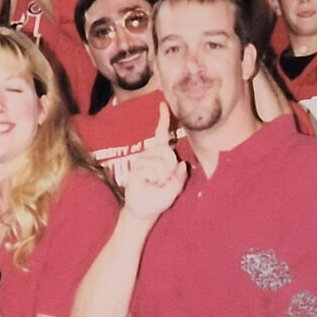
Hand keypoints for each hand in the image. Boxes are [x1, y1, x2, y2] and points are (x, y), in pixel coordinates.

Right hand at [124, 103, 187, 222]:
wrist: (144, 212)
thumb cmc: (159, 199)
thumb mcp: (176, 187)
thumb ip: (181, 175)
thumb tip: (181, 163)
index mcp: (159, 157)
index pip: (161, 136)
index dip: (162, 120)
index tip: (162, 104)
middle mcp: (149, 156)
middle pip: (167, 151)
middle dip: (171, 167)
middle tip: (164, 180)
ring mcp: (141, 162)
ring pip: (161, 162)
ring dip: (163, 176)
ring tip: (156, 184)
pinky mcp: (135, 170)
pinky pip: (152, 169)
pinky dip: (155, 179)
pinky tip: (149, 184)